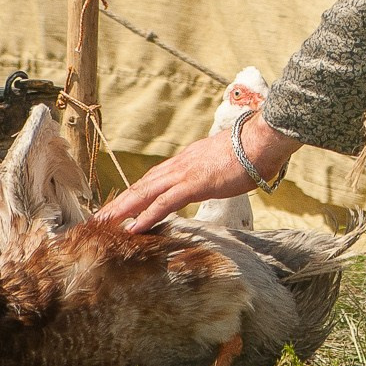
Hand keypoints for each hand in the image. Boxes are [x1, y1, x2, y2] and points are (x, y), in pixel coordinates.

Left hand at [98, 113, 300, 231]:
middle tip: (101, 216)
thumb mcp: (233, 159)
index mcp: (190, 158)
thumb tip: (231, 171)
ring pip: (146, 192)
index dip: (139, 190)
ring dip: (123, 208)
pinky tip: (133, 227)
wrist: (264, 139)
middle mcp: (182, 163)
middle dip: (121, 201)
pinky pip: (164, 203)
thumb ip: (224, 167)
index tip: (124, 202)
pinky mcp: (194, 183)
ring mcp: (186, 173)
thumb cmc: (257, 148)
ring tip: (105, 222)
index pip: (157, 177)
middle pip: (144, 184)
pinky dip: (146, 215)